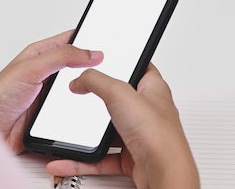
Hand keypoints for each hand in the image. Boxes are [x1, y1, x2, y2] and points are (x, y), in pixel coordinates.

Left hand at [0, 31, 102, 153]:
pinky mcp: (51, 115)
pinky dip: (81, 112)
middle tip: (110, 69)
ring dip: (87, 93)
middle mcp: (47, 73)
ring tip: (98, 92)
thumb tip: (90, 52)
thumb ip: (61, 57)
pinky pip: (73, 111)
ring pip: (79, 90)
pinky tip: (86, 113)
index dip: (90, 38)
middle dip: (93, 68)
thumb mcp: (31, 68)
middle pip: (79, 67)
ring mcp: (50, 95)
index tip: (109, 40)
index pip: (72, 40)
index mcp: (41, 54)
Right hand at [45, 64, 199, 188]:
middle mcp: (147, 111)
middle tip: (83, 95)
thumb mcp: (120, 92)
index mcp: (153, 88)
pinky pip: (102, 157)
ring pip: (109, 131)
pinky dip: (85, 159)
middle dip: (99, 100)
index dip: (122, 62)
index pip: (138, 67)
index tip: (103, 60)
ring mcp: (139, 135)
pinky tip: (70, 158)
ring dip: (89, 133)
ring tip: (72, 129)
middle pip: (118, 99)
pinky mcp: (131, 157)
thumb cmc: (159, 134)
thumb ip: (95, 80)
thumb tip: (80, 79)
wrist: (164, 173)